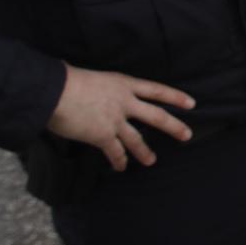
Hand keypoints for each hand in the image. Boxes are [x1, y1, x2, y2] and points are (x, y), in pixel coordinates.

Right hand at [46, 65, 194, 171]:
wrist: (54, 91)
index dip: (175, 97)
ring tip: (151, 161)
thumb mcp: (92, 78)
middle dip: (174, 127)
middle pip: (156, 116)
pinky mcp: (103, 135)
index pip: (156, 90)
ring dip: (145, 152)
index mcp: (123, 83)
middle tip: (187, 135)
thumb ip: (101, 88)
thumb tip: (96, 92)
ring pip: (137, 139)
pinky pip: (115, 152)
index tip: (191, 103)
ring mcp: (116, 119)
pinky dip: (119, 160)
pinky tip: (121, 167)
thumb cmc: (65, 80)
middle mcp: (124, 102)